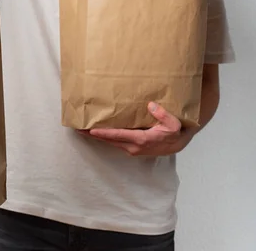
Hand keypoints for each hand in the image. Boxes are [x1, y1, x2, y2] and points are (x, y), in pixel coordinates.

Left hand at [78, 102, 194, 156]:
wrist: (177, 145)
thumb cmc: (174, 133)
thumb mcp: (173, 124)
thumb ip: (163, 115)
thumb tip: (151, 105)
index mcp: (141, 140)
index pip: (117, 135)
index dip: (103, 133)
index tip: (90, 129)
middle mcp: (133, 147)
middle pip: (108, 140)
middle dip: (93, 135)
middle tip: (78, 129)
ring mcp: (131, 149)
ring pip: (110, 142)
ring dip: (96, 137)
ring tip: (82, 130)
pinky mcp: (131, 148)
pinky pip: (114, 142)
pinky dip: (105, 138)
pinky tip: (97, 132)